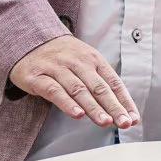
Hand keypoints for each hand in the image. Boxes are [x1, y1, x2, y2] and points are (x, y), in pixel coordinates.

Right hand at [9, 36, 139, 128]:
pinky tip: (76, 114)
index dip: (124, 101)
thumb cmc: (61, 56)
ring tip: (105, 121)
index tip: (133, 118)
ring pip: (79, 90)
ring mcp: (57, 68)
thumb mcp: (84, 62)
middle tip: (123, 122)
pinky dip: (66, 103)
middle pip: (99, 87)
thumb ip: (100, 83)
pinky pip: (54, 91)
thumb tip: (122, 108)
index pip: (113, 82)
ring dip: (93, 107)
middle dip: (113, 107)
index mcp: (93, 59)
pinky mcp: (37, 77)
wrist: (26, 39)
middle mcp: (77, 62)